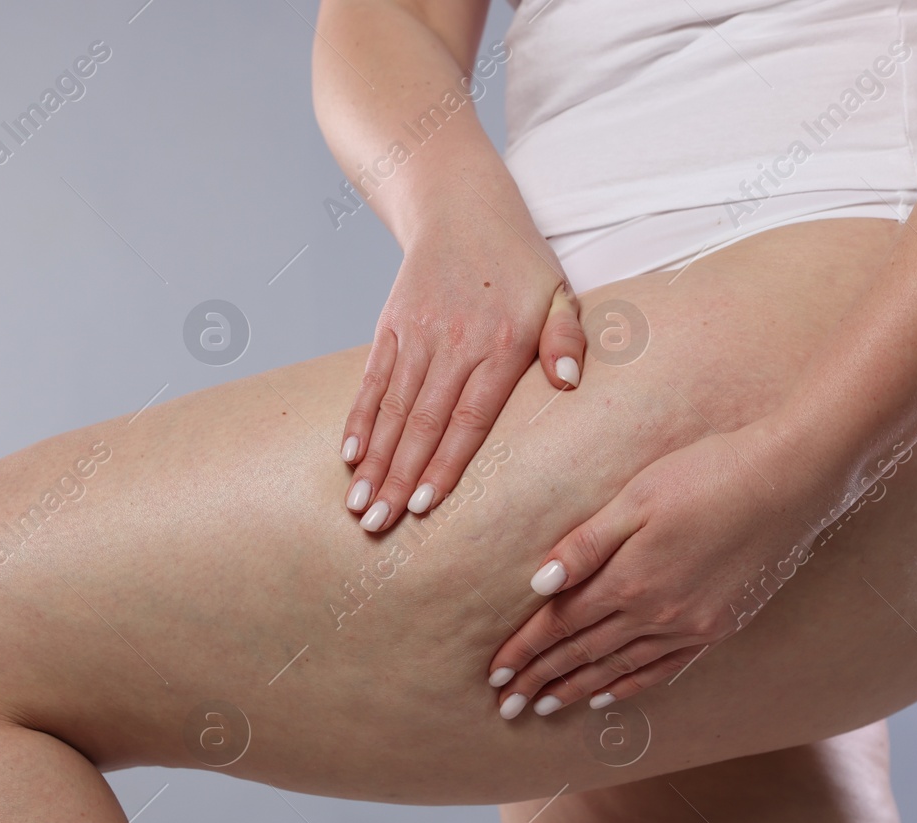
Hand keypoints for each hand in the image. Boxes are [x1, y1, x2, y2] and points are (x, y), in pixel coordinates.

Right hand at [341, 204, 584, 531]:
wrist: (461, 204)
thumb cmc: (519, 261)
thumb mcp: (559, 292)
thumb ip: (568, 338)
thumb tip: (567, 381)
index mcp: (501, 344)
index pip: (469, 416)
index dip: (445, 463)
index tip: (426, 504)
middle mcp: (454, 342)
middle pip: (421, 422)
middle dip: (399, 478)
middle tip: (379, 524)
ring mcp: (417, 334)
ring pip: (391, 407)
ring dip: (373, 460)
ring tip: (359, 505)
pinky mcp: (390, 325)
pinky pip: (371, 380)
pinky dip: (358, 420)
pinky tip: (348, 457)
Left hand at [486, 418, 833, 717]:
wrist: (793, 480)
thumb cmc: (708, 473)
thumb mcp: (637, 497)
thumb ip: (586, 545)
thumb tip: (538, 584)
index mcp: (630, 579)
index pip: (561, 624)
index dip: (524, 650)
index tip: (495, 675)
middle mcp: (657, 613)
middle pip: (583, 653)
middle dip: (540, 680)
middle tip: (506, 706)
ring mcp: (691, 625)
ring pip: (620, 668)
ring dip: (577, 690)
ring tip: (544, 708)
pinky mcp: (719, 626)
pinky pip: (664, 669)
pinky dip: (630, 686)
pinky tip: (607, 697)